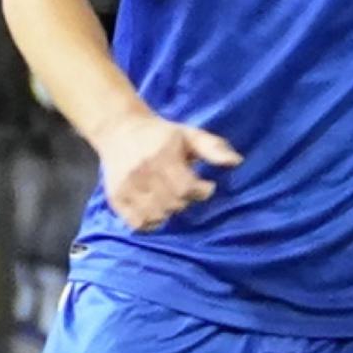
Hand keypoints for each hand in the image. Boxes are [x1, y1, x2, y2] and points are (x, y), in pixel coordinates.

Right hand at [95, 108, 240, 231]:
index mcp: (162, 156)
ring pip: (156, 216)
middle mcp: (141, 172)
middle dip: (186, 200)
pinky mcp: (115, 198)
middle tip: (185, 190)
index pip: (186, 188)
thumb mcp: (190, 134)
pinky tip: (155, 208)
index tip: (205, 186)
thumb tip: (237, 162)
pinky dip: (150, 222)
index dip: (201, 191)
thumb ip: (214, 148)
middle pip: (173, 204)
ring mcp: (126, 187)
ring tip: (170, 198)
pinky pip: (137, 223)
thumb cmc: (161, 134)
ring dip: (169, 211)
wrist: (118, 128)